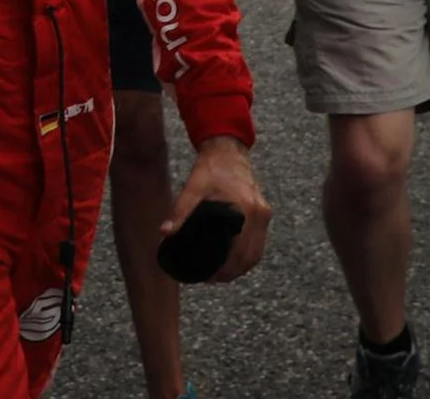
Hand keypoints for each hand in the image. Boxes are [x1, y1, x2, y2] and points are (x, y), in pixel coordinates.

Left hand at [162, 136, 270, 282]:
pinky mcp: (263, 212)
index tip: (208, 277)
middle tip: (211, 279)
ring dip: (242, 267)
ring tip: (221, 275)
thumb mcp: (193, 188)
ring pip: (257, 253)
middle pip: (250, 256)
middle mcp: (259, 214)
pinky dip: (248, 256)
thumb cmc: (210, 169)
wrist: (228, 151)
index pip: (239, 251)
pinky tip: (235, 262)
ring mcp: (264, 213)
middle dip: (232, 272)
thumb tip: (165, 232)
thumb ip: (180, 211)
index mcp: (245, 209)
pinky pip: (259, 242)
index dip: (225, 269)